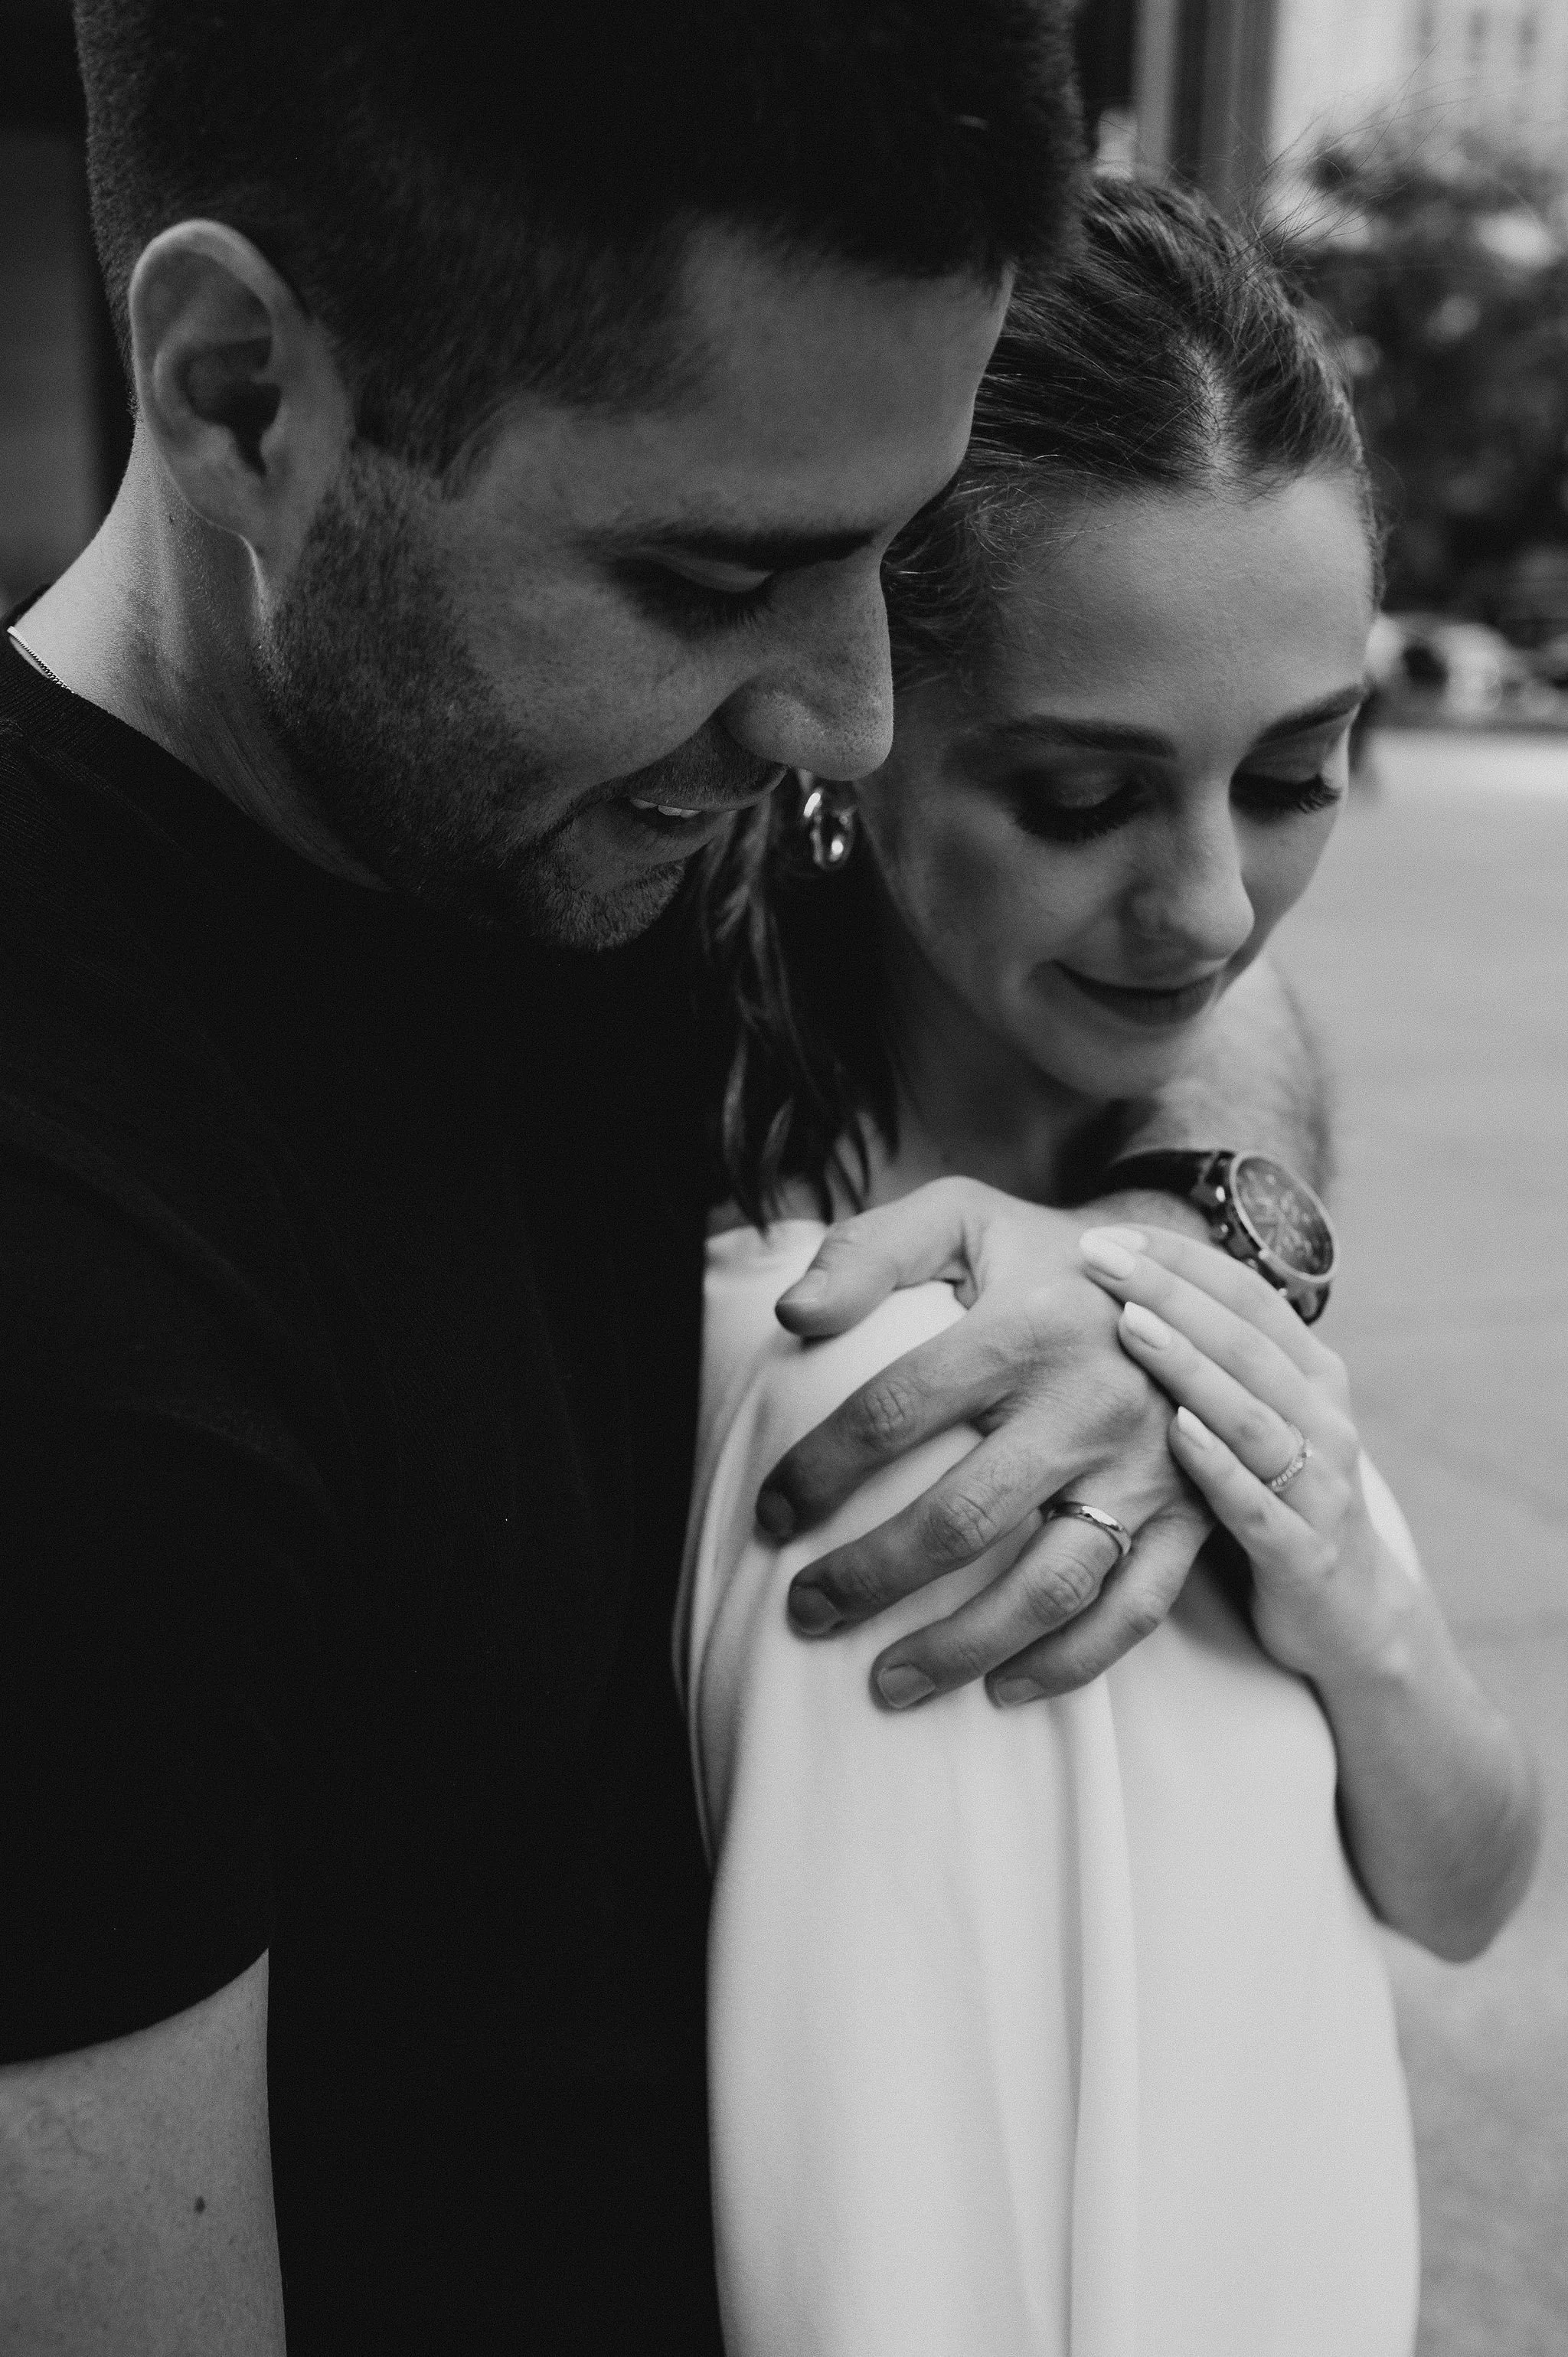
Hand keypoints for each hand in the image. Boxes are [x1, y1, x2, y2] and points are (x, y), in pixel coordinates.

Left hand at [754, 1178, 1212, 1708]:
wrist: (1189, 1273)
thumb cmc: (1046, 1256)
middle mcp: (1090, 1404)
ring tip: (886, 1682)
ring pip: (1050, 1585)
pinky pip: (1133, 1609)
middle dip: (870, 1578)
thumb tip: (794, 1316)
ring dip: (963, 1646)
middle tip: (805, 1613)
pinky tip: (1005, 1689)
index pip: (896, 1411)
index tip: (771, 1518)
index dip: (820, 1471)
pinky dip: (1070, 1663)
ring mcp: (1148, 1468)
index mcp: (1026, 1327)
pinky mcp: (1192, 1515)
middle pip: (963, 1518)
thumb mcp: (962, 1217)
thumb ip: (870, 1249)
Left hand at [1078, 1222, 1406, 1681]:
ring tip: (1130, 1324)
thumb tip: (1113, 1292)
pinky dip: (1219, 1466)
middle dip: (1170, 1292)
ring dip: (1191, 1367)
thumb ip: (1208, 1360)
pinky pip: (1257, 1503)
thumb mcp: (1251, 1418)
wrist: (1351, 1617)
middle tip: (1099, 1255)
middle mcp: (1321, 1418)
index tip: (1106, 1232)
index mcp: (1309, 1373)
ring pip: (1252, 1414)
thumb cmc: (1271, 1499)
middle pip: (1244, 1341)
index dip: (1179, 1259)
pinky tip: (1177, 1433)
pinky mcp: (1304, 1555)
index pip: (1244, 1294)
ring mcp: (1319, 1487)